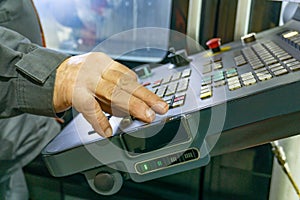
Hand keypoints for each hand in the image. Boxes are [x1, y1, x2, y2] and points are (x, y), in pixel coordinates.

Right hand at [53, 52, 168, 136]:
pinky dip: (100, 120)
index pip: (128, 76)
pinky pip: (90, 107)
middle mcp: (96, 68)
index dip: (143, 90)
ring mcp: (85, 80)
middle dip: (145, 97)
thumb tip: (136, 106)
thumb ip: (115, 89)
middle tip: (160, 109)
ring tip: (146, 116)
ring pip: (112, 92)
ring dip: (131, 106)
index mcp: (104, 63)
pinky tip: (108, 131)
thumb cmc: (79, 79)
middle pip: (125, 83)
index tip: (156, 101)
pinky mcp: (73, 93)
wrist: (50, 77)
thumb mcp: (98, 76)